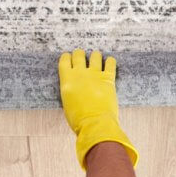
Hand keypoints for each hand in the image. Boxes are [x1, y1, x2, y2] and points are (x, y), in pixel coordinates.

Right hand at [58, 48, 137, 169]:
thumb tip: (74, 85)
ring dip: (95, 56)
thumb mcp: (67, 101)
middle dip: (80, 54)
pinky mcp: (108, 78)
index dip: (67, 57)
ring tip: (97, 57)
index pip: (64, 60)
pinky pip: (111, 63)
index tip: (68, 57)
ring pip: (95, 56)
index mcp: (67, 79)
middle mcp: (79, 73)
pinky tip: (109, 62)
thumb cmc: (78, 118)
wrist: (94, 123)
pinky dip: (110, 61)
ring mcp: (94, 74)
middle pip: (79, 55)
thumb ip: (70, 89)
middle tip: (82, 55)